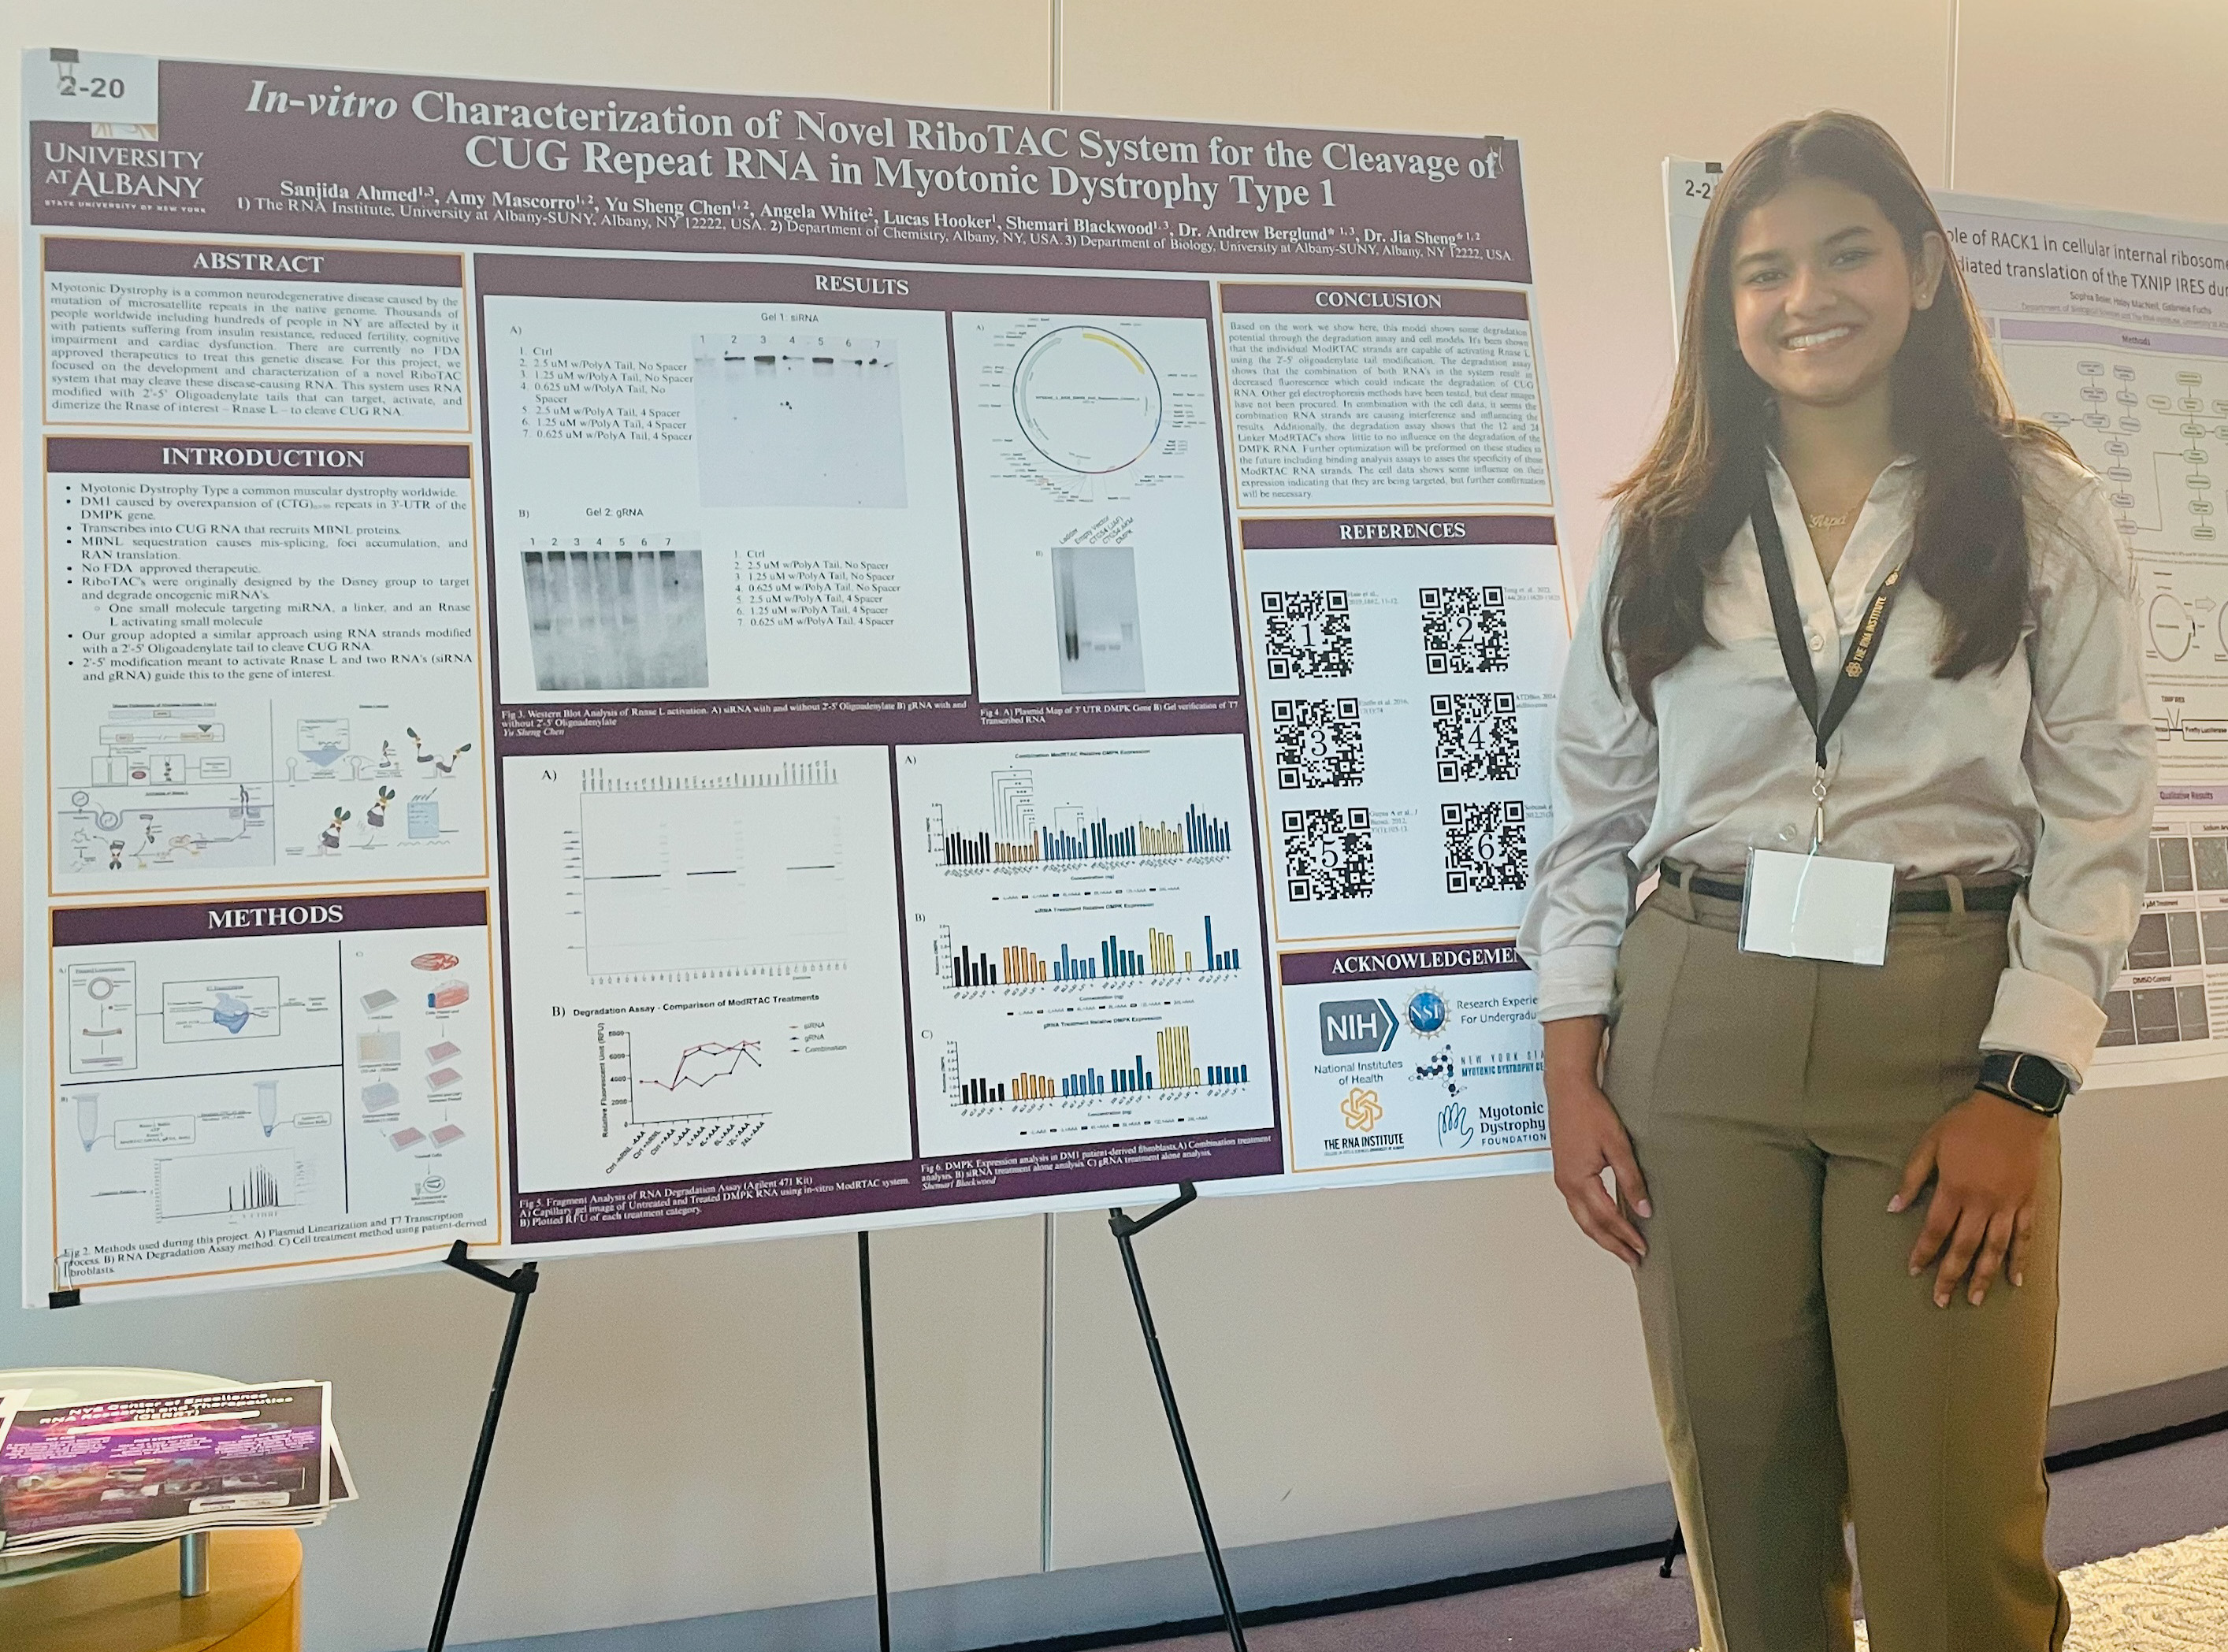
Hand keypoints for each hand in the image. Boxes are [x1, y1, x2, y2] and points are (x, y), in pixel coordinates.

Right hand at [1544, 1016, 1650, 1265]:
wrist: (1567, 1089)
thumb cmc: (1590, 1112)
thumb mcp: (1617, 1145)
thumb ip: (1631, 1178)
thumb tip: (1645, 1209)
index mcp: (1579, 1180)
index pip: (1607, 1217)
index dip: (1626, 1234)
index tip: (1643, 1248)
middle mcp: (1566, 1184)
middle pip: (1590, 1226)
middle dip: (1612, 1244)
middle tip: (1633, 1259)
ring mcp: (1562, 1178)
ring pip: (1581, 1218)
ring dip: (1602, 1235)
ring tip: (1621, 1247)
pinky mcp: (1564, 1171)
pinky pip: (1577, 1205)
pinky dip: (1592, 1219)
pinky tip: (1605, 1220)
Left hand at [1892, 1090, 2050, 1306]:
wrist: (2012, 1109)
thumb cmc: (1967, 1124)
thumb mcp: (1930, 1143)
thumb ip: (1912, 1177)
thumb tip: (1893, 1207)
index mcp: (1955, 1188)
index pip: (1936, 1230)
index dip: (1924, 1253)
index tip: (1915, 1271)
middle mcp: (1982, 1202)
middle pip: (1965, 1247)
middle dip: (1951, 1275)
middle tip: (1942, 1300)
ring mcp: (2008, 1205)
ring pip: (1996, 1249)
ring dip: (1985, 1276)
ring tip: (1976, 1299)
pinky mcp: (2027, 1202)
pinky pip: (2024, 1237)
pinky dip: (2020, 1259)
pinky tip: (2015, 1279)